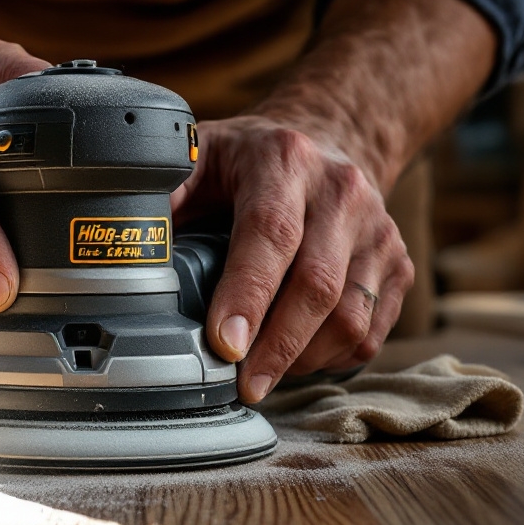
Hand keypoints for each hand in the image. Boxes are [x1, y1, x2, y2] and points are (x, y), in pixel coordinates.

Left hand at [171, 116, 414, 403]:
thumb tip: (124, 244)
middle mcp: (341, 191)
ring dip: (303, 359)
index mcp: (283, 160)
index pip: (271, 233)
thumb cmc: (248, 160)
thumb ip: (162, 193)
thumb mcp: (198, 154)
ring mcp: (378, 229)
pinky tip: (296, 361)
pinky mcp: (398, 263)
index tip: (224, 344)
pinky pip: (373, 330)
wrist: (330, 138)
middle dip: (276, 347)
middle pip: (317, 284)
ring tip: (262, 377)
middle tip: (241, 386)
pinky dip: (332, 358)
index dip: (247, 294)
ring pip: (351, 315)